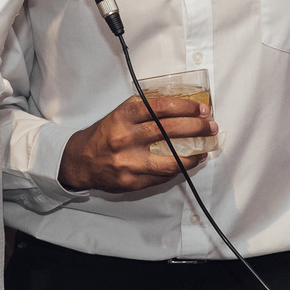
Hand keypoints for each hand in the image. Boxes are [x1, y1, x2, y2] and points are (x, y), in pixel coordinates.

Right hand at [58, 96, 216, 192]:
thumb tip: (180, 108)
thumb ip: (145, 111)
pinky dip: (178, 169)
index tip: (201, 109)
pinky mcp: (132, 182)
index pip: (161, 107)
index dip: (185, 108)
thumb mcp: (119, 115)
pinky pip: (162, 176)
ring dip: (193, 155)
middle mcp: (126, 138)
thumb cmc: (104, 135)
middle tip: (210, 126)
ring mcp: (129, 162)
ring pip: (170, 161)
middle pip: (169, 131)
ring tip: (205, 149)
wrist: (79, 161)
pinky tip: (188, 163)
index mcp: (123, 116)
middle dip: (195, 128)